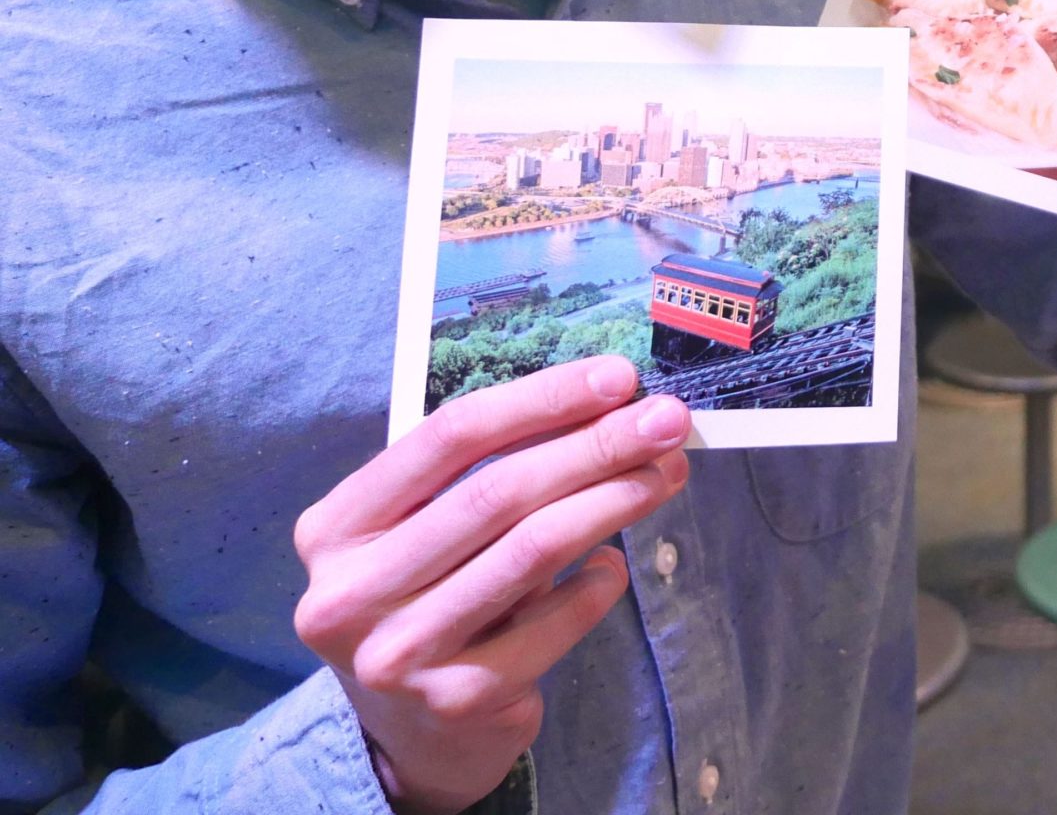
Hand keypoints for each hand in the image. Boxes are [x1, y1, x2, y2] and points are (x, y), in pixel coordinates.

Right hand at [292, 356, 692, 814]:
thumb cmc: (430, 595)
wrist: (407, 731)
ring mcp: (401, 653)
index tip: (619, 377)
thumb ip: (492, 469)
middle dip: (596, 445)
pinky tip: (615, 564)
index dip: (541, 400)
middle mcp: (351, 592)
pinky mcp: (458, 700)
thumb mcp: (427, 529)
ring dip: (615, 500)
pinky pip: (556, 621)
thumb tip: (613, 405)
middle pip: (497, 491)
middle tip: (667, 420)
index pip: (448, 437)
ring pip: (533, 550)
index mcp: (336, 527)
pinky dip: (600, 583)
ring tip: (666, 472)